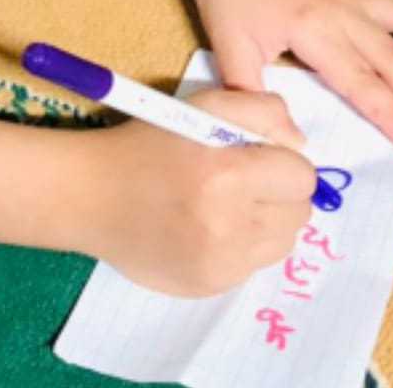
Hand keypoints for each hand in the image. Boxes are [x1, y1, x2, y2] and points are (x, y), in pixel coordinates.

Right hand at [81, 90, 314, 296]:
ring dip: (268, 222)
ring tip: (230, 205)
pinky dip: (245, 246)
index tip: (258, 159)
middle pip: (299, 213)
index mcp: (228, 175)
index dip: (284, 163)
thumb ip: (264, 112)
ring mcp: (219, 265)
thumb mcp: (206, 106)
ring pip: (284, 243)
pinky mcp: (209, 287)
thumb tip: (300, 145)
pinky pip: (255, 266)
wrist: (90, 196)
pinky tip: (211, 229)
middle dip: (280, 193)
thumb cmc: (149, 144)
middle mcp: (228, 226)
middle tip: (244, 181)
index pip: (302, 177)